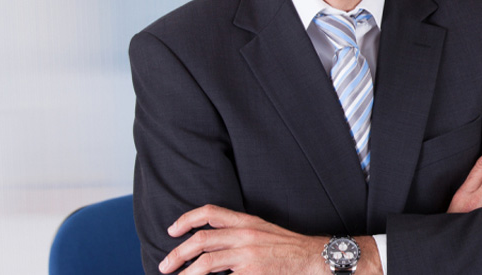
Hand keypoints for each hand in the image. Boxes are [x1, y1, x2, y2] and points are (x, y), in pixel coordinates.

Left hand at [158, 204, 379, 274]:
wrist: (316, 258)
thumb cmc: (290, 248)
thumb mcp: (265, 231)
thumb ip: (240, 233)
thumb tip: (214, 243)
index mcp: (248, 222)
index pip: (210, 213)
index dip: (186, 219)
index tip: (172, 231)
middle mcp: (246, 235)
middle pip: (200, 240)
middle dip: (177, 254)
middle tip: (165, 266)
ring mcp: (248, 254)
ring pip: (205, 262)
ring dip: (186, 273)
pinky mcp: (253, 272)